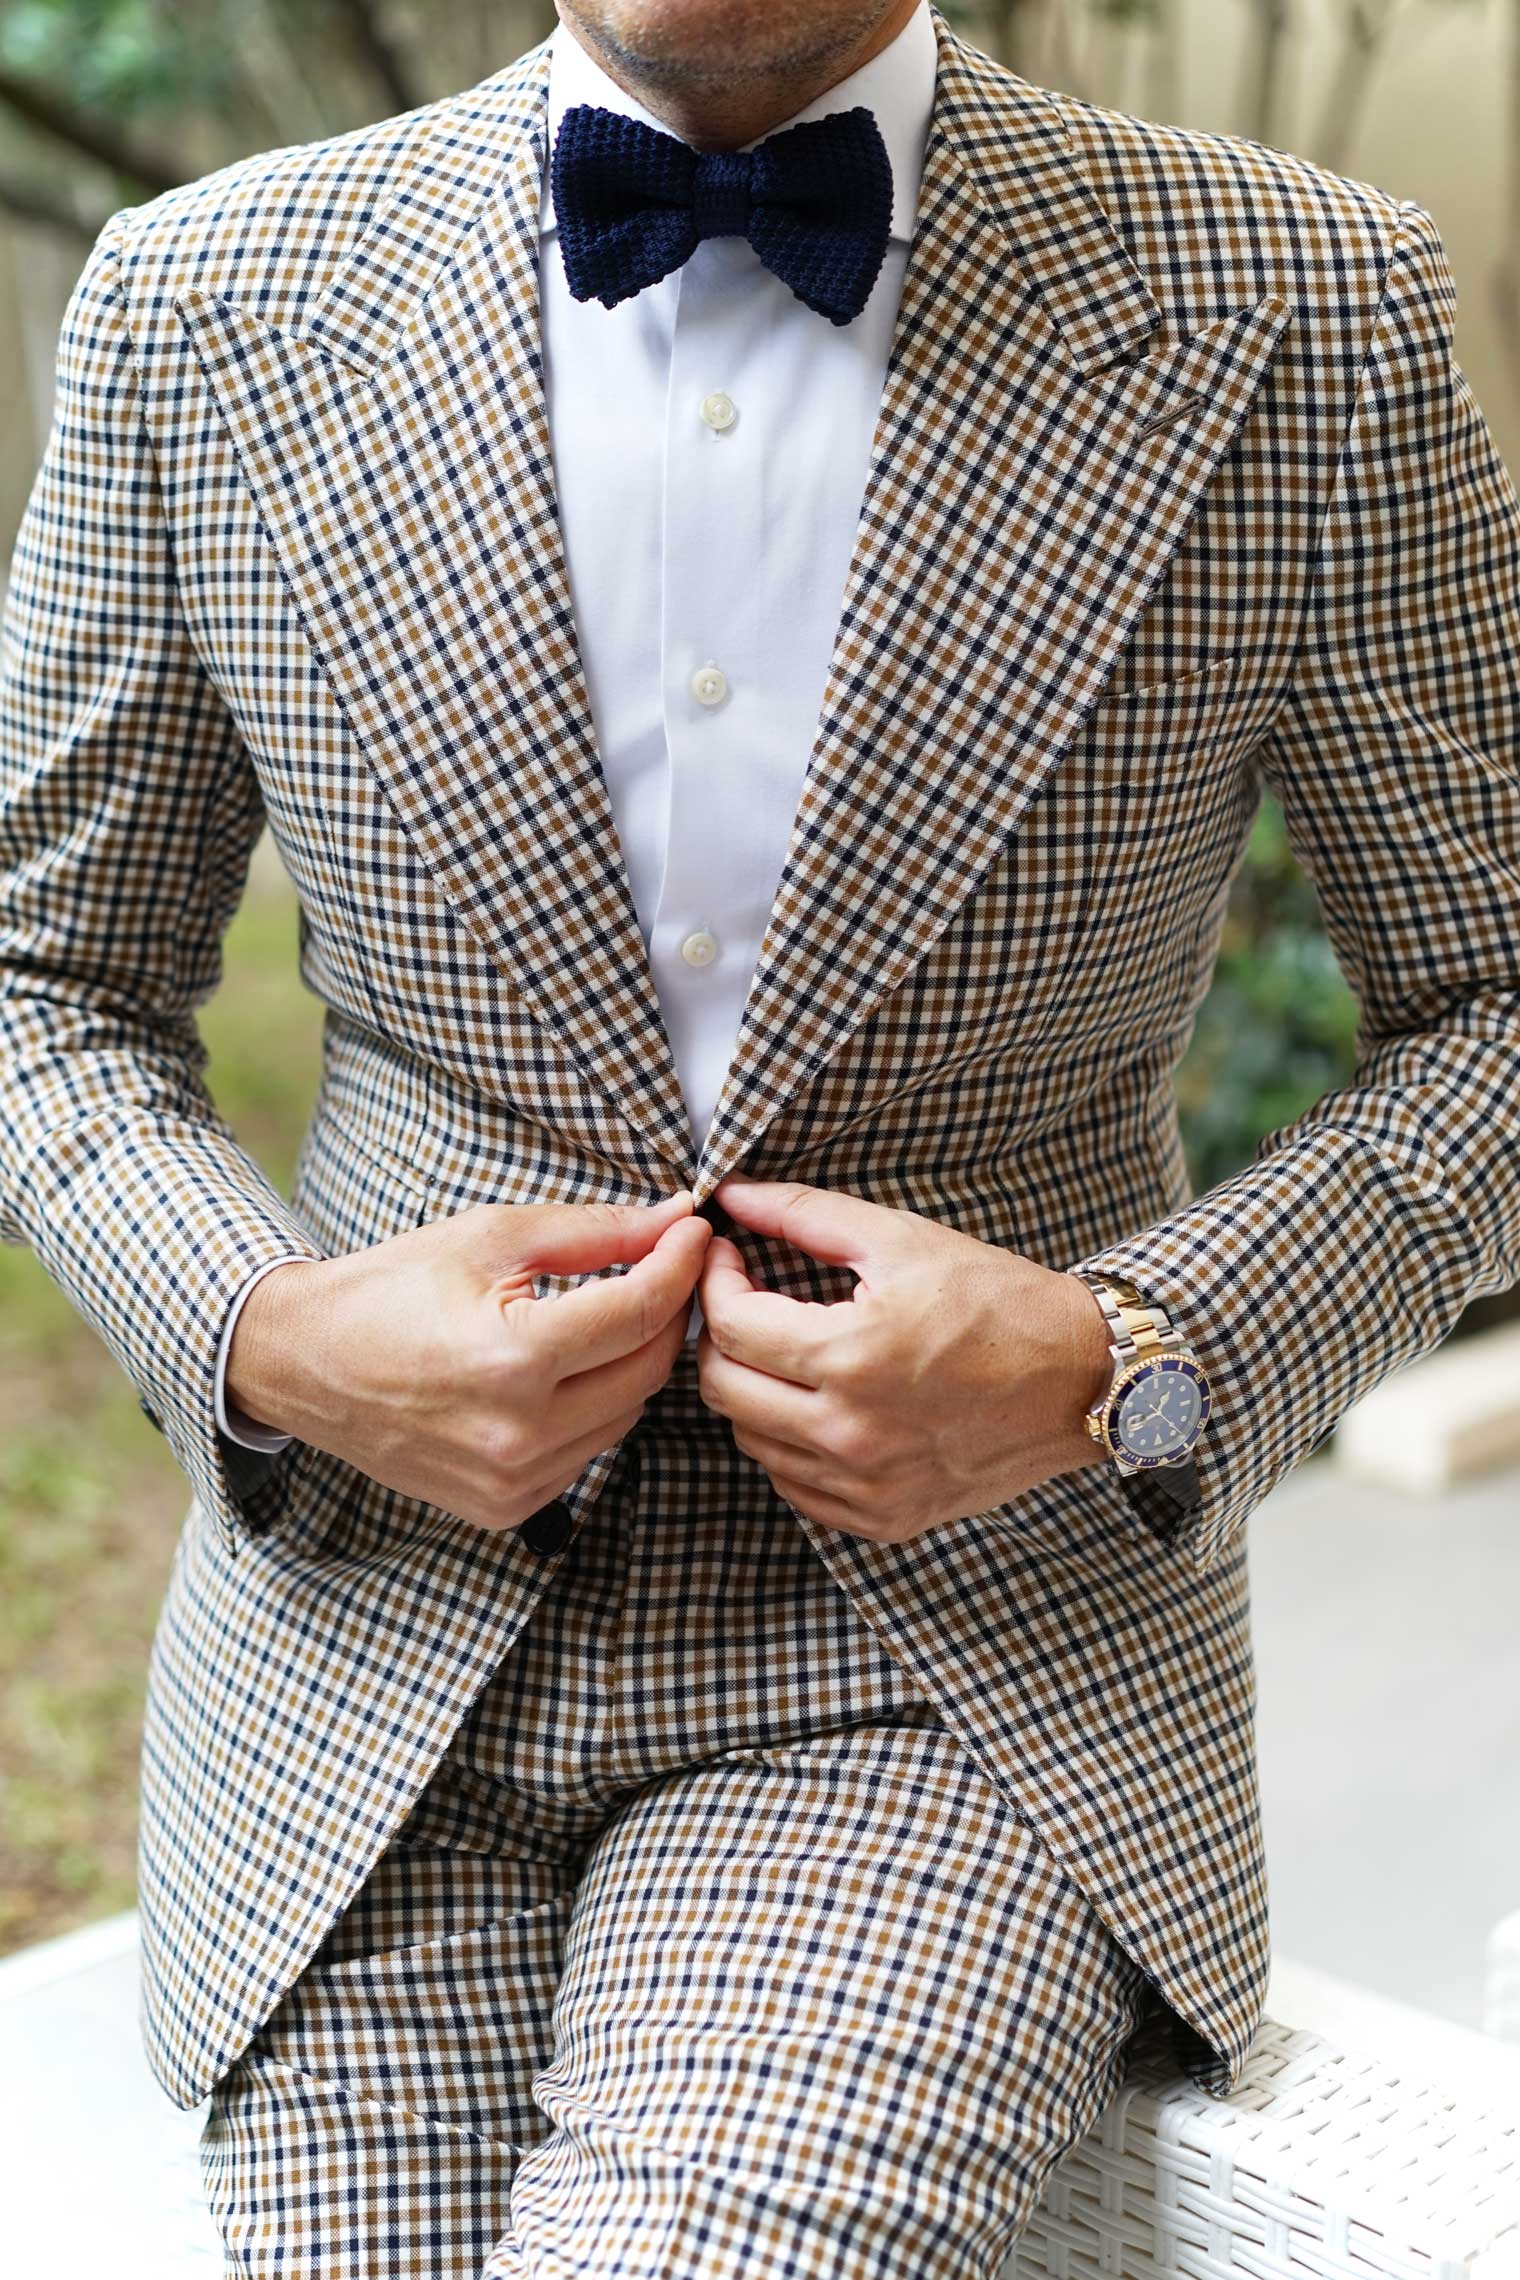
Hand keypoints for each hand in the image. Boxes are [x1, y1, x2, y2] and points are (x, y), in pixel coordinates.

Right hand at [225, 1190, 710, 1532]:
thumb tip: (674, 1218)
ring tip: (612, 1315)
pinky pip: (589, 1453)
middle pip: (648, 1370)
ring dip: (633, 1362)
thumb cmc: (393, 1288)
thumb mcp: (492, 1238)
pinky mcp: (506, 1508)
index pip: (639, 1312)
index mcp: (511, 1359)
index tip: (694, 1232)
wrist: (306, 1364)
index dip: (680, 1264)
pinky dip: (596, 1408)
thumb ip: (595, 1231)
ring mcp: (512, 1482)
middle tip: (665, 1267)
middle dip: (667, 1312)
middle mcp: (517, 1434)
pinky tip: (568, 1371)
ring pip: (627, 1416)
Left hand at [695, 1177, 1111, 1541]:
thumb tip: (733, 1195)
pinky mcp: (883, 1518)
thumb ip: (804, 1214)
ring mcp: (865, 1485)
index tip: (730, 1259)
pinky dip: (788, 1443)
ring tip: (788, 1351)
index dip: (715, 1283)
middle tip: (747, 1303)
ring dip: (753, 1389)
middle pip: (722, 1388)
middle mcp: (851, 1432)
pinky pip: (794, 1485)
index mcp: (852, 1356)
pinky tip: (819, 1404)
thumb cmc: (997, 1302)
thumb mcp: (901, 1240)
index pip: (730, 1326)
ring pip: (751, 1440)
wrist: (1081, 1380)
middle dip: (720, 1336)